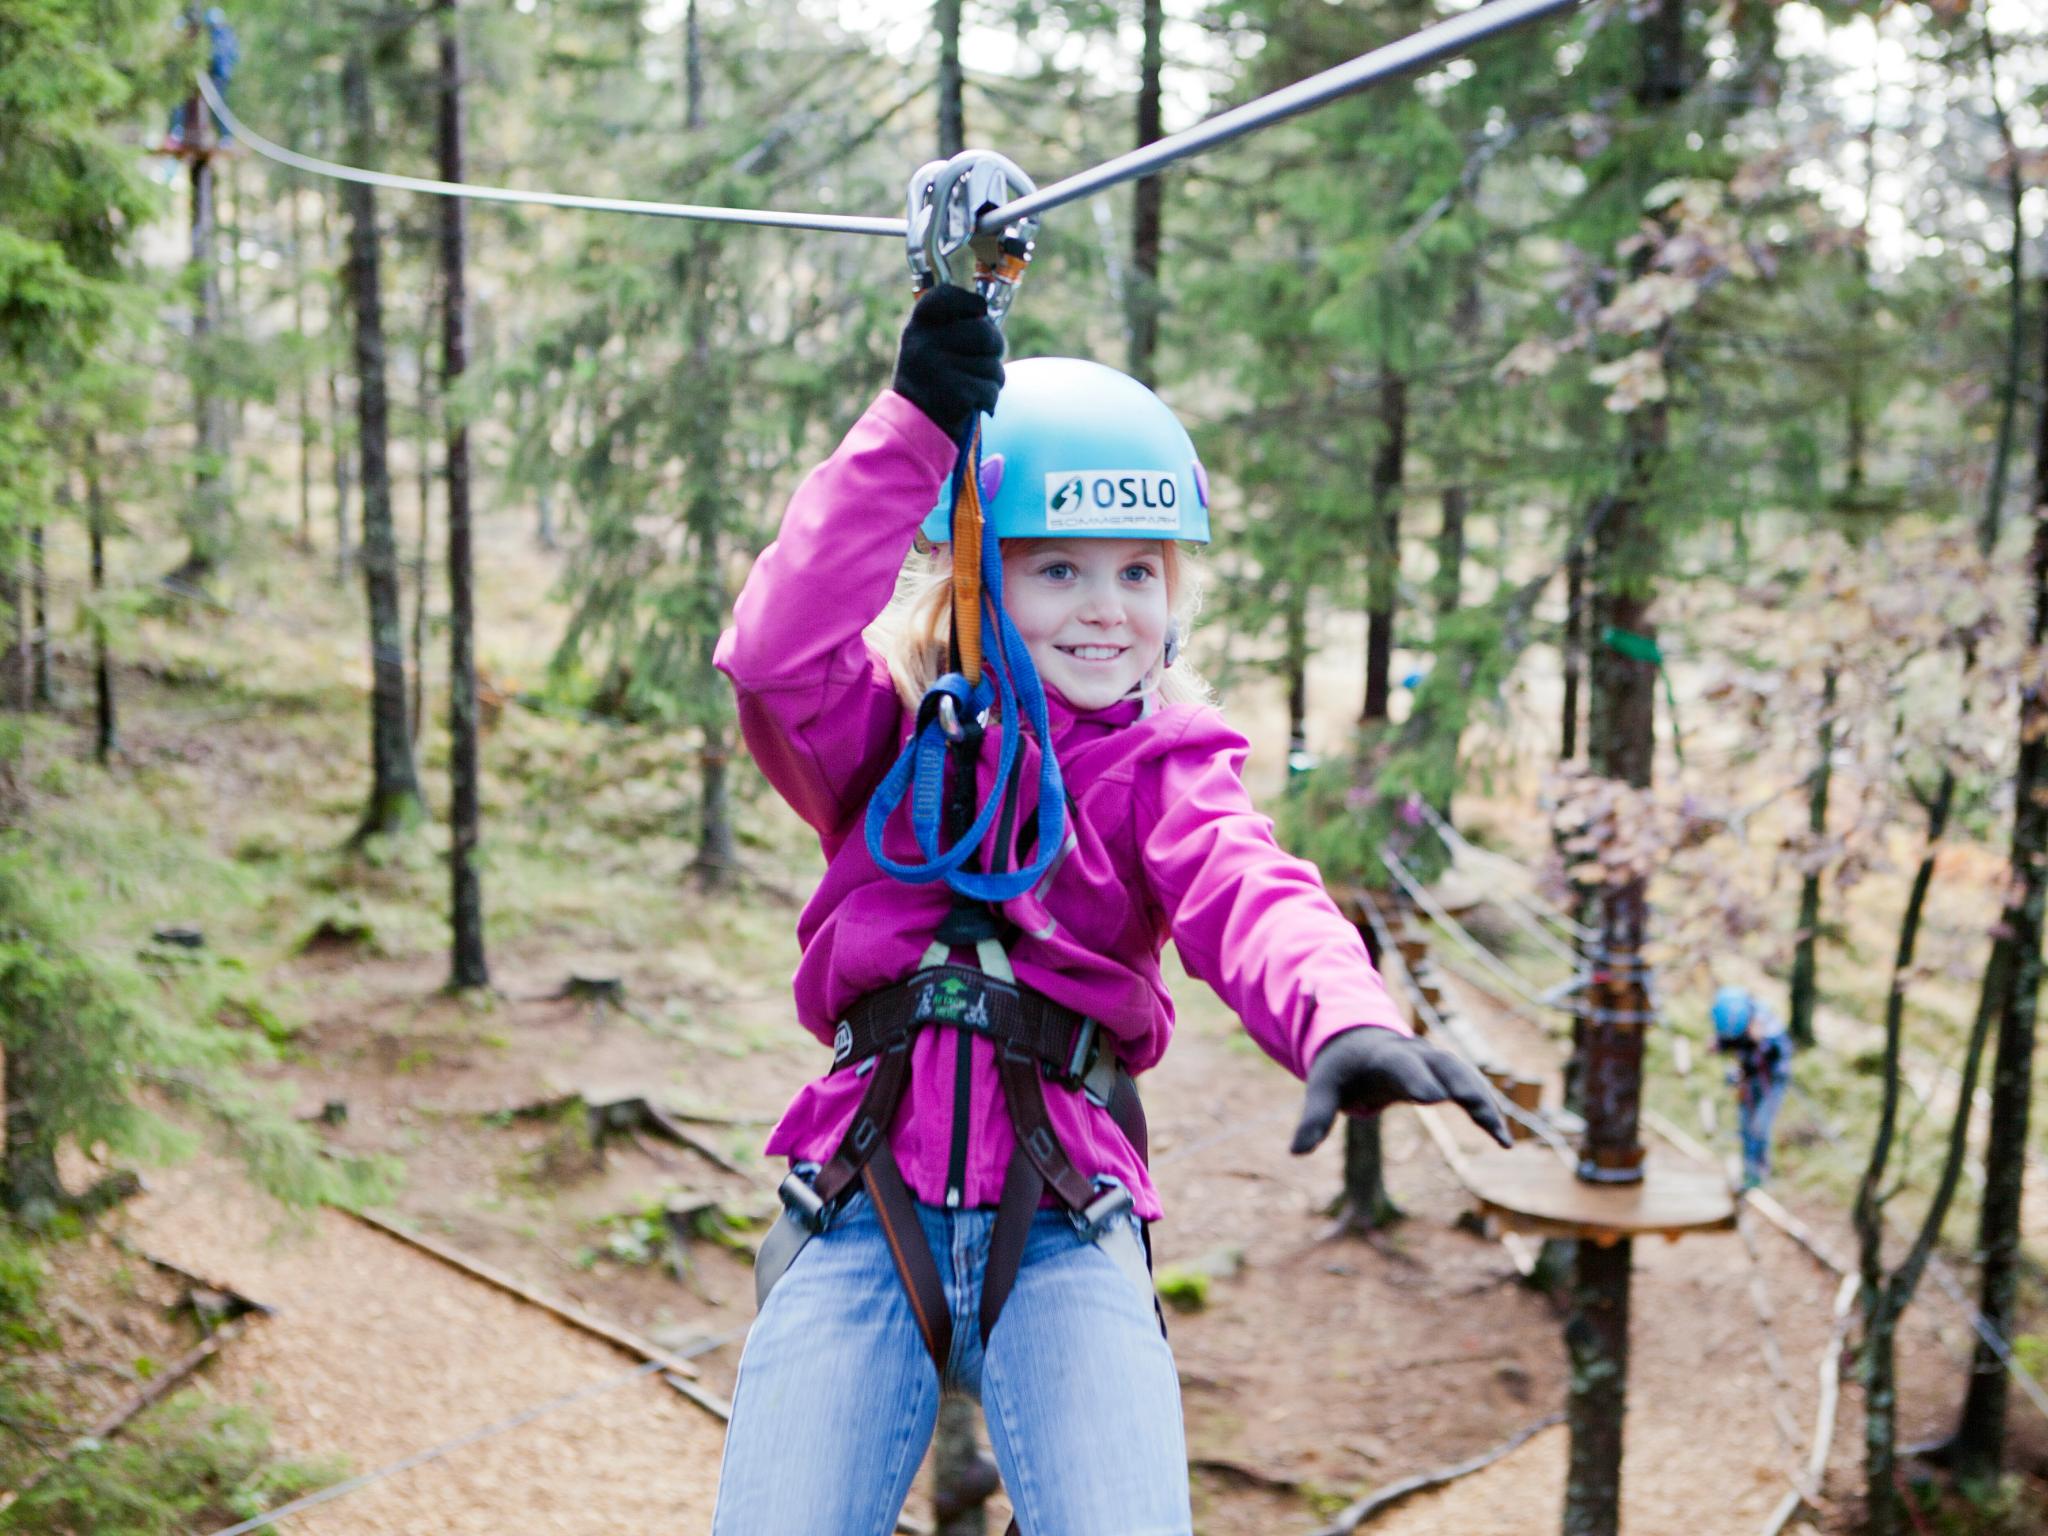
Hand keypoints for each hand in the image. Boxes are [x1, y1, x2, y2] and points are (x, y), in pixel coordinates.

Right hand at [892, 284, 1003, 437]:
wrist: (914, 428)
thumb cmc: (932, 382)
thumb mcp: (931, 346)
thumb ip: (955, 326)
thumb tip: (988, 317)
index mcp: (917, 326)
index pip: (948, 295)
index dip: (971, 302)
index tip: (979, 313)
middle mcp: (923, 343)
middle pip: (985, 332)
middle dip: (994, 349)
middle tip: (982, 361)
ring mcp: (937, 368)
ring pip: (993, 365)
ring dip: (992, 380)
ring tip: (970, 387)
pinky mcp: (954, 393)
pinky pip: (991, 389)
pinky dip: (988, 400)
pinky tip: (971, 404)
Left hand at [1289, 1027, 1512, 1153]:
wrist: (1358, 1039)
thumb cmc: (1341, 1068)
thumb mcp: (1322, 1088)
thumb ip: (1314, 1117)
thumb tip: (1295, 1152)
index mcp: (1383, 1055)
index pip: (1403, 1065)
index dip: (1417, 1079)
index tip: (1435, 1098)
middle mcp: (1416, 1053)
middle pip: (1446, 1065)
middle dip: (1463, 1086)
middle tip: (1479, 1110)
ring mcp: (1435, 1062)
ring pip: (1467, 1076)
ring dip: (1484, 1103)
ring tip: (1501, 1138)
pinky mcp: (1446, 1074)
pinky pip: (1473, 1089)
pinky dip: (1488, 1111)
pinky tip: (1503, 1142)